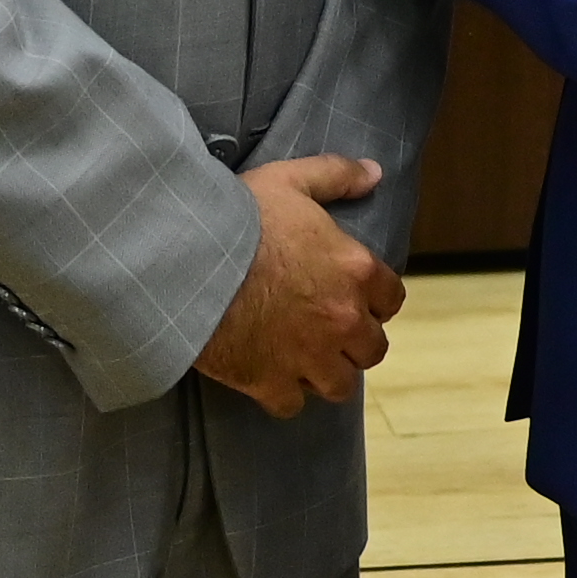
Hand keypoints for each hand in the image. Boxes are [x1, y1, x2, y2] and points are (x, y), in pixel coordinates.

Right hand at [193, 154, 399, 416]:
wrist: (185, 261)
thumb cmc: (238, 217)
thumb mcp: (289, 180)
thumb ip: (336, 175)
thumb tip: (374, 172)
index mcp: (355, 270)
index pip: (391, 299)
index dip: (375, 301)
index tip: (355, 299)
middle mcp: (342, 319)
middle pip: (372, 349)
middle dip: (354, 344)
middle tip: (329, 334)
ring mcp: (309, 355)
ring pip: (340, 385)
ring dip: (327, 375)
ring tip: (306, 363)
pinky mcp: (269, 381)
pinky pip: (292, 405)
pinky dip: (284, 396)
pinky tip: (270, 380)